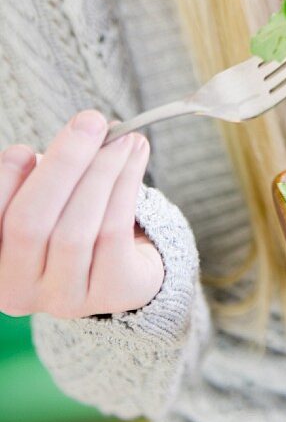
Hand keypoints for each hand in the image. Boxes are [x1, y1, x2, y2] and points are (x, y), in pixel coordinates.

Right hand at [0, 109, 164, 317]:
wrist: (119, 262)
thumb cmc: (67, 218)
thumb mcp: (42, 198)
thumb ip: (33, 177)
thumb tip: (40, 150)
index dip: (4, 183)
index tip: (26, 150)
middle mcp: (19, 291)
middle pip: (30, 224)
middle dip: (62, 165)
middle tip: (90, 122)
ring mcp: (64, 299)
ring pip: (76, 228)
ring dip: (102, 169)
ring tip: (122, 136)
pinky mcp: (110, 293)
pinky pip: (113, 231)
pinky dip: (125, 183)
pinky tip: (135, 154)